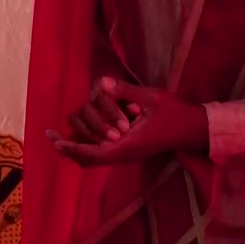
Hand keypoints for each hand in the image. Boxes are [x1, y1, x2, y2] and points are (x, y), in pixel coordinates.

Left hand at [46, 77, 208, 165]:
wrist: (193, 130)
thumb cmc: (174, 113)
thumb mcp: (152, 98)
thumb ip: (127, 92)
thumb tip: (103, 83)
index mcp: (128, 144)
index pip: (93, 152)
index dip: (72, 147)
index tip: (55, 140)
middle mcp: (124, 154)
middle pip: (89, 159)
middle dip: (69, 149)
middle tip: (51, 136)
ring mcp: (127, 155)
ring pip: (95, 159)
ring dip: (77, 149)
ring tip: (60, 136)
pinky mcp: (130, 152)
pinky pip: (103, 155)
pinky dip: (88, 148)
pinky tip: (82, 135)